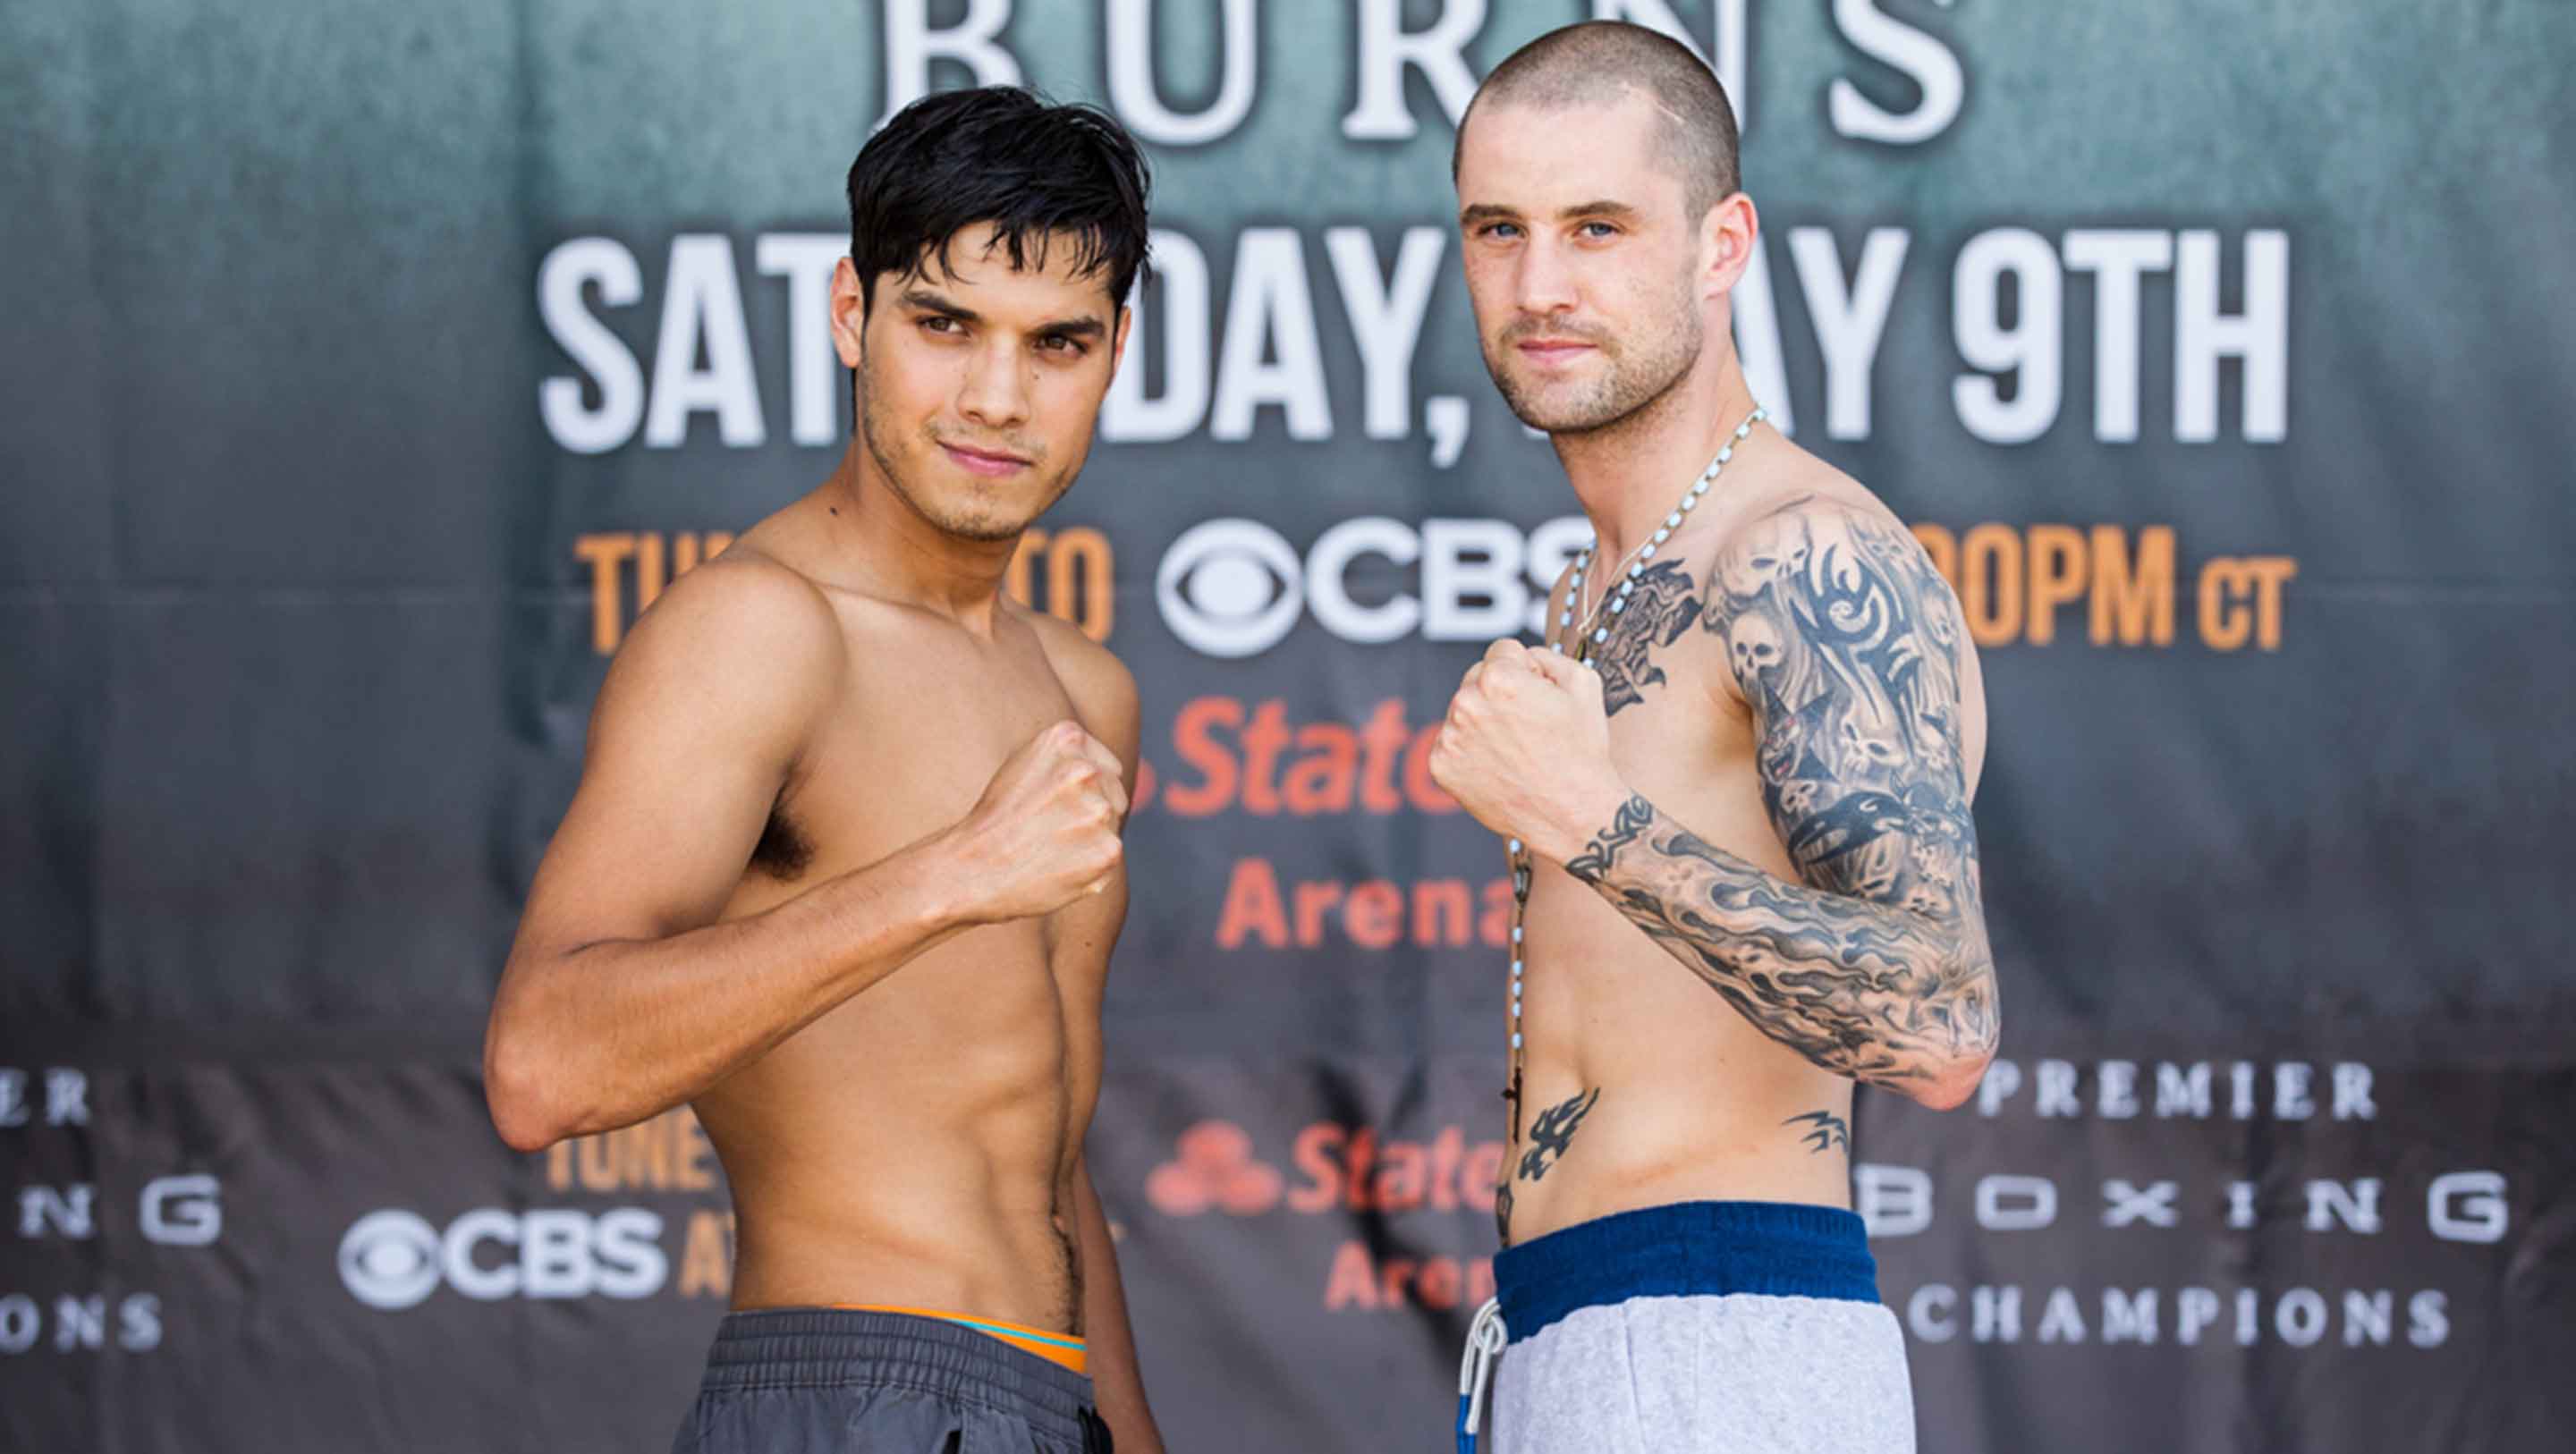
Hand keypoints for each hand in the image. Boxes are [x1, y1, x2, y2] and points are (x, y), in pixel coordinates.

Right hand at [940, 719, 1128, 923]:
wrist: (970, 868)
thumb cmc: (997, 819)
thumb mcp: (1025, 764)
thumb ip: (1067, 758)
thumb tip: (1111, 771)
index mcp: (1067, 738)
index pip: (1107, 768)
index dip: (1085, 793)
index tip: (1057, 808)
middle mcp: (1085, 769)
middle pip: (1114, 797)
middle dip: (1090, 816)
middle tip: (1048, 831)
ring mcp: (1098, 810)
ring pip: (1111, 829)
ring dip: (1090, 843)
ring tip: (1049, 849)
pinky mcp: (1106, 850)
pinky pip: (1108, 858)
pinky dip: (1090, 869)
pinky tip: (1057, 868)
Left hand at [1427, 640, 1629, 862]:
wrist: (1570, 814)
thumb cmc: (1581, 752)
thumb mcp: (1584, 684)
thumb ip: (1548, 656)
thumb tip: (1525, 656)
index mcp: (1498, 679)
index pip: (1502, 651)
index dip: (1527, 671)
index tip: (1539, 695)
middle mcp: (1466, 703)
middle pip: (1477, 677)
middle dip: (1499, 693)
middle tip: (1528, 726)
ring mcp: (1449, 737)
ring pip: (1463, 710)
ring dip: (1483, 721)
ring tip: (1515, 749)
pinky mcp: (1440, 766)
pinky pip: (1453, 742)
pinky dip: (1471, 751)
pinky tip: (1499, 766)